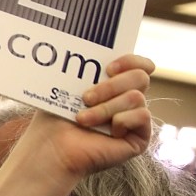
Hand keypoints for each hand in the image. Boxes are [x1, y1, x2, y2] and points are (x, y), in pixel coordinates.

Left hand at [22, 53, 153, 178]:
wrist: (52, 148)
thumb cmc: (56, 118)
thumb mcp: (70, 86)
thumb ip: (88, 69)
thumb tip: (91, 47)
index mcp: (115, 85)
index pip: (140, 65)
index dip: (130, 61)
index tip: (108, 67)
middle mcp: (128, 101)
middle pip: (140, 77)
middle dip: (110, 86)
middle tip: (85, 97)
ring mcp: (135, 119)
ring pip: (136, 97)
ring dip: (105, 108)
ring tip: (83, 119)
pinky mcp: (140, 137)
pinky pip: (142, 116)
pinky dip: (121, 121)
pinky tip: (107, 131)